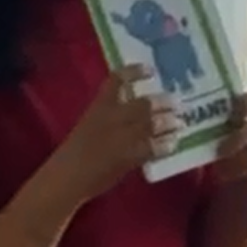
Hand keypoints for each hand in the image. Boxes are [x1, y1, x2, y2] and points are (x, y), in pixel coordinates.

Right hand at [41, 63, 181, 205]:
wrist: (67, 176)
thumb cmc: (75, 151)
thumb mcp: (91, 123)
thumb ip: (110, 113)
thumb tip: (136, 107)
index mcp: (99, 107)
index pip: (117, 79)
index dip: (135, 72)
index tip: (151, 70)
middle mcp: (113, 118)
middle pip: (145, 104)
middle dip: (164, 102)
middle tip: (177, 103)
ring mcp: (123, 137)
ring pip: (154, 124)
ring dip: (169, 123)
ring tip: (179, 123)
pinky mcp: (130, 157)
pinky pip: (154, 147)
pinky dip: (165, 145)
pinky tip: (172, 144)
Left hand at [212, 89, 246, 186]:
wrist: (232, 183)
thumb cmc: (218, 153)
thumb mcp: (211, 136)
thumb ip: (207, 125)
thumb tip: (180, 118)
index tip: (231, 114)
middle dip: (241, 135)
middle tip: (220, 149)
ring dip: (241, 156)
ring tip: (220, 166)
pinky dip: (244, 169)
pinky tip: (226, 174)